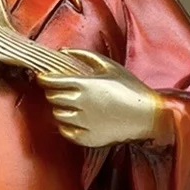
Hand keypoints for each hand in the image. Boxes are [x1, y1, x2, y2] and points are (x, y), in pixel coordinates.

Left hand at [38, 50, 172, 148]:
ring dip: (60, 108)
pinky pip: (65, 131)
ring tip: (73, 104)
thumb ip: (83, 56)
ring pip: (57, 115)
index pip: (51, 81)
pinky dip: (67, 125)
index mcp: (85, 84)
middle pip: (52, 98)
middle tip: (60, 90)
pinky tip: (77, 119)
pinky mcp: (87, 138)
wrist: (148, 116)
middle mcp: (81, 104)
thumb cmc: (130, 88)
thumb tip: (62, 51)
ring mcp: (83, 123)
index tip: (42, 77)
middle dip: (52, 92)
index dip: (43, 78)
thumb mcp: (109, 66)